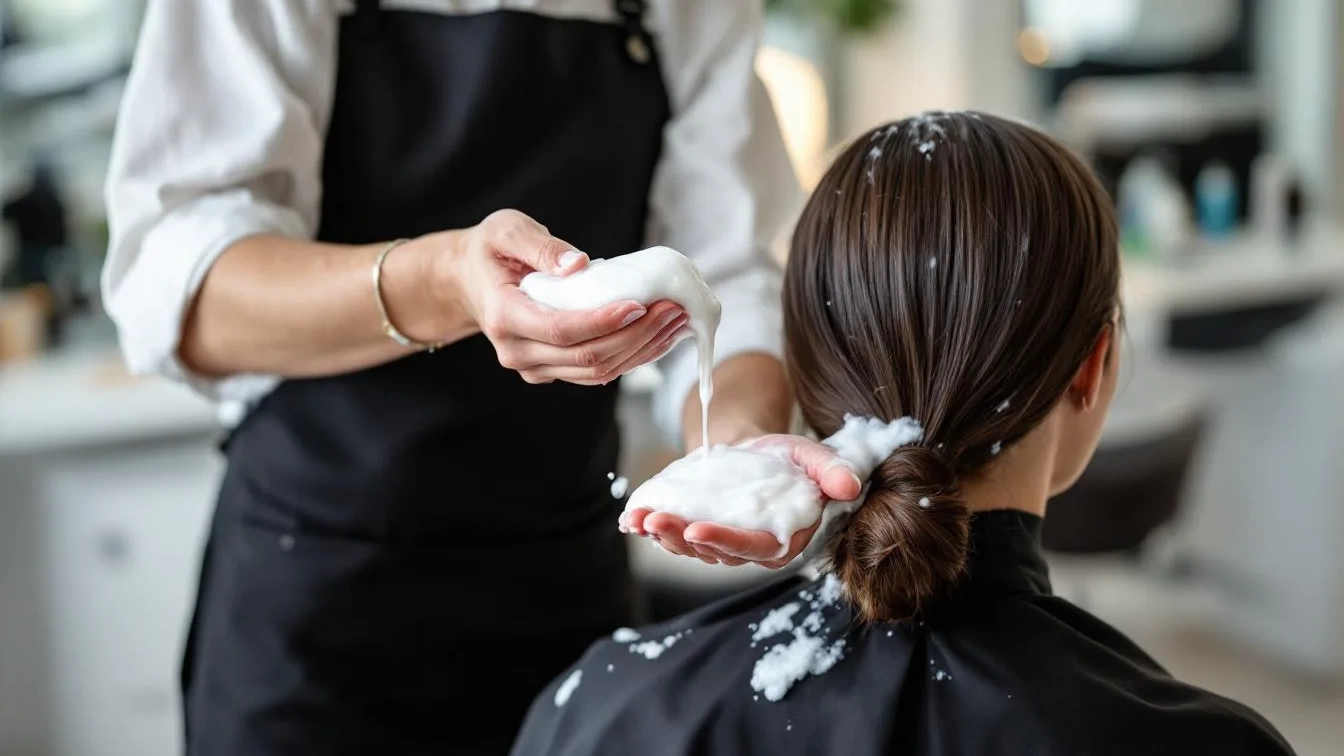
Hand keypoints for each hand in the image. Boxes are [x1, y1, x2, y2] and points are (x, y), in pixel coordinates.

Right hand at [435, 209, 687, 384]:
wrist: (468, 281)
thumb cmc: (490, 250)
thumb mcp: (507, 230)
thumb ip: (541, 246)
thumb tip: (579, 264)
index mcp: (504, 317)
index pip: (561, 330)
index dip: (605, 322)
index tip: (641, 304)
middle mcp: (517, 352)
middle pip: (586, 356)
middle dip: (637, 335)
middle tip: (674, 309)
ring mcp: (534, 367)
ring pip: (596, 371)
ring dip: (641, 350)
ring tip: (676, 322)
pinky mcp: (550, 370)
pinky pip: (595, 371)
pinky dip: (630, 356)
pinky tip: (658, 336)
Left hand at [622, 435, 863, 567]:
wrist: (758, 451)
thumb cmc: (788, 458)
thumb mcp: (813, 455)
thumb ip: (831, 471)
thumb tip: (849, 485)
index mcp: (782, 539)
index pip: (753, 548)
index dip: (725, 542)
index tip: (696, 530)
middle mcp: (750, 549)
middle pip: (715, 552)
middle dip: (682, 539)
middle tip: (656, 521)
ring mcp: (721, 543)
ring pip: (690, 548)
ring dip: (663, 535)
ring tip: (640, 519)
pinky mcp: (699, 531)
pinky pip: (675, 536)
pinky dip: (652, 528)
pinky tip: (631, 519)